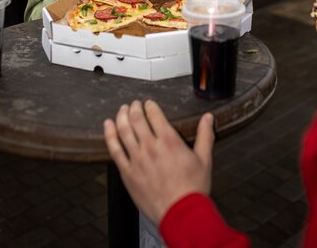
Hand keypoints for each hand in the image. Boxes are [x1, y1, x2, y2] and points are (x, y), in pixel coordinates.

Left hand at [103, 100, 214, 225]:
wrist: (180, 214)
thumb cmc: (192, 189)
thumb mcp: (204, 159)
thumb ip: (205, 135)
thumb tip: (208, 118)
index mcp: (169, 141)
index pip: (154, 114)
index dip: (150, 105)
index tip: (148, 103)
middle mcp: (150, 146)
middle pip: (136, 119)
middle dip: (134, 108)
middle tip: (134, 104)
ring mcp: (137, 159)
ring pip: (123, 130)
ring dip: (121, 116)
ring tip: (122, 109)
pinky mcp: (127, 172)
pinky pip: (114, 149)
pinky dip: (109, 135)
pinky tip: (108, 126)